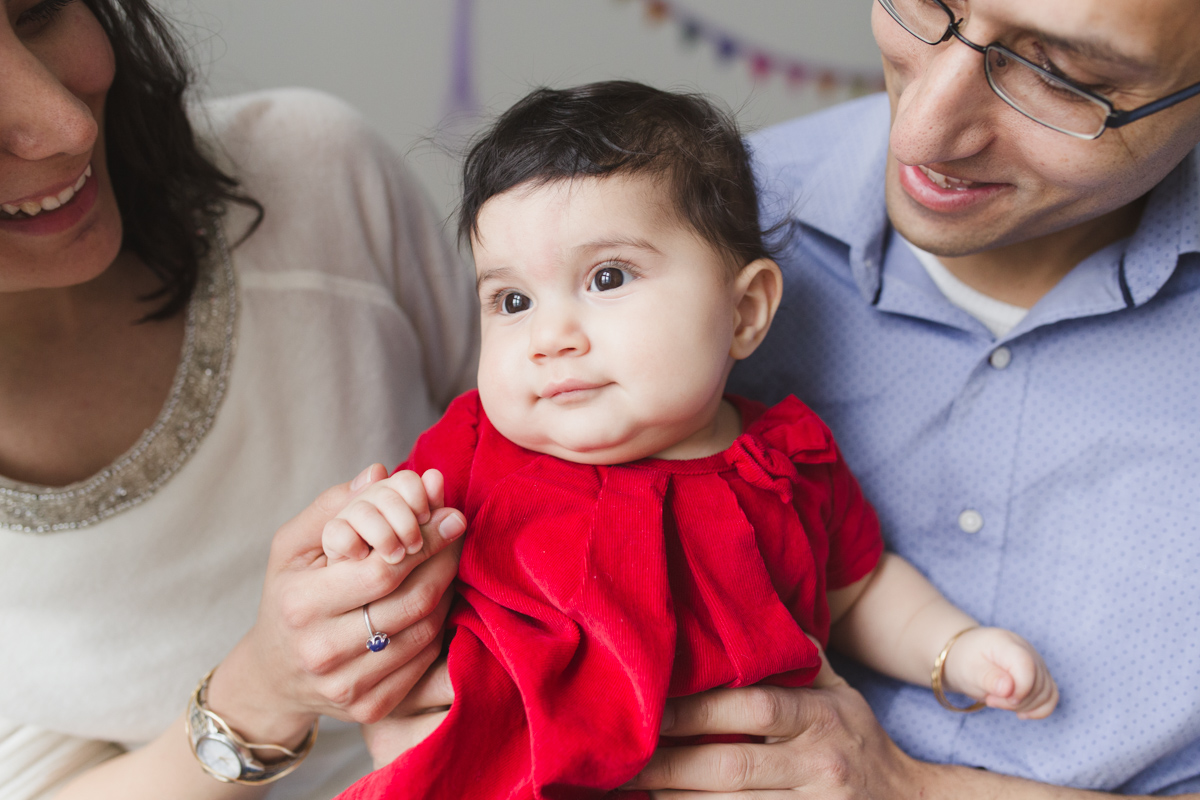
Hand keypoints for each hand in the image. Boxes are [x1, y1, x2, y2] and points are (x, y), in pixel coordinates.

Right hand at [205, 464, 466, 747]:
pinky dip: (439, 628)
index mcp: (301, 604)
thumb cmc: (288, 596)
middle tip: (459, 530)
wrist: (274, 674)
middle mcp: (321, 650)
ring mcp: (346, 685)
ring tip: (449, 561)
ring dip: (446, 591)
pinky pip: (424, 661)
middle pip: (411, 601)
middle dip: (444, 559)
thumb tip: (379, 473)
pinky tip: (437, 601)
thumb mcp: (292, 546)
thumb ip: (333, 506)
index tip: (450, 513)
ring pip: (424, 631)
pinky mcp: (368, 709)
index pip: (382, 569)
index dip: (425, 538)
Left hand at [627, 679, 922, 797]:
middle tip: (619, 759)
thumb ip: (799, 656)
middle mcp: (818, 764)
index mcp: (822, 716)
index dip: (697, 710)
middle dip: (669, 765)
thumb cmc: (858, 740)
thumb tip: (756, 604)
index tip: (648, 707)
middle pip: (732, 766)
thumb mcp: (840, 691)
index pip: (754, 708)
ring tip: (627, 789)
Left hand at [942, 627, 1058, 719]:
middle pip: (1038, 683)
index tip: (998, 698)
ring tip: (999, 701)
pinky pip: (1051, 696)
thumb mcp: (969, 670)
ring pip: (1046, 692)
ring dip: (1024, 706)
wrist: (966, 656)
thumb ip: (988, 678)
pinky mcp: (1040, 676)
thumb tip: (1008, 690)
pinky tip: (1021, 713)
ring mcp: (1036, 662)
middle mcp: (1027, 650)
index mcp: (1006, 643)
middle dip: (1015, 701)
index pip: (1027, 666)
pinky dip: (1039, 709)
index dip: (1020, 689)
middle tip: (990, 700)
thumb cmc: (966, 661)